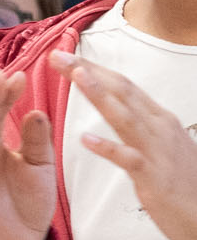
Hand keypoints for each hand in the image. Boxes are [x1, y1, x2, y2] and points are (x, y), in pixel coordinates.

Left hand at [59, 51, 196, 239]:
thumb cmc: (183, 184)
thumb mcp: (162, 146)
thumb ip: (142, 126)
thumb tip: (123, 107)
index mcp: (160, 120)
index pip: (123, 86)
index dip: (94, 69)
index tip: (65, 56)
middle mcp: (160, 129)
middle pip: (121, 92)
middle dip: (88, 71)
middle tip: (57, 55)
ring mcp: (158, 151)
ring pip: (124, 116)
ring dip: (98, 94)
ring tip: (75, 75)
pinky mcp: (154, 177)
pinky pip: (128, 159)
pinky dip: (108, 148)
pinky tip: (86, 139)